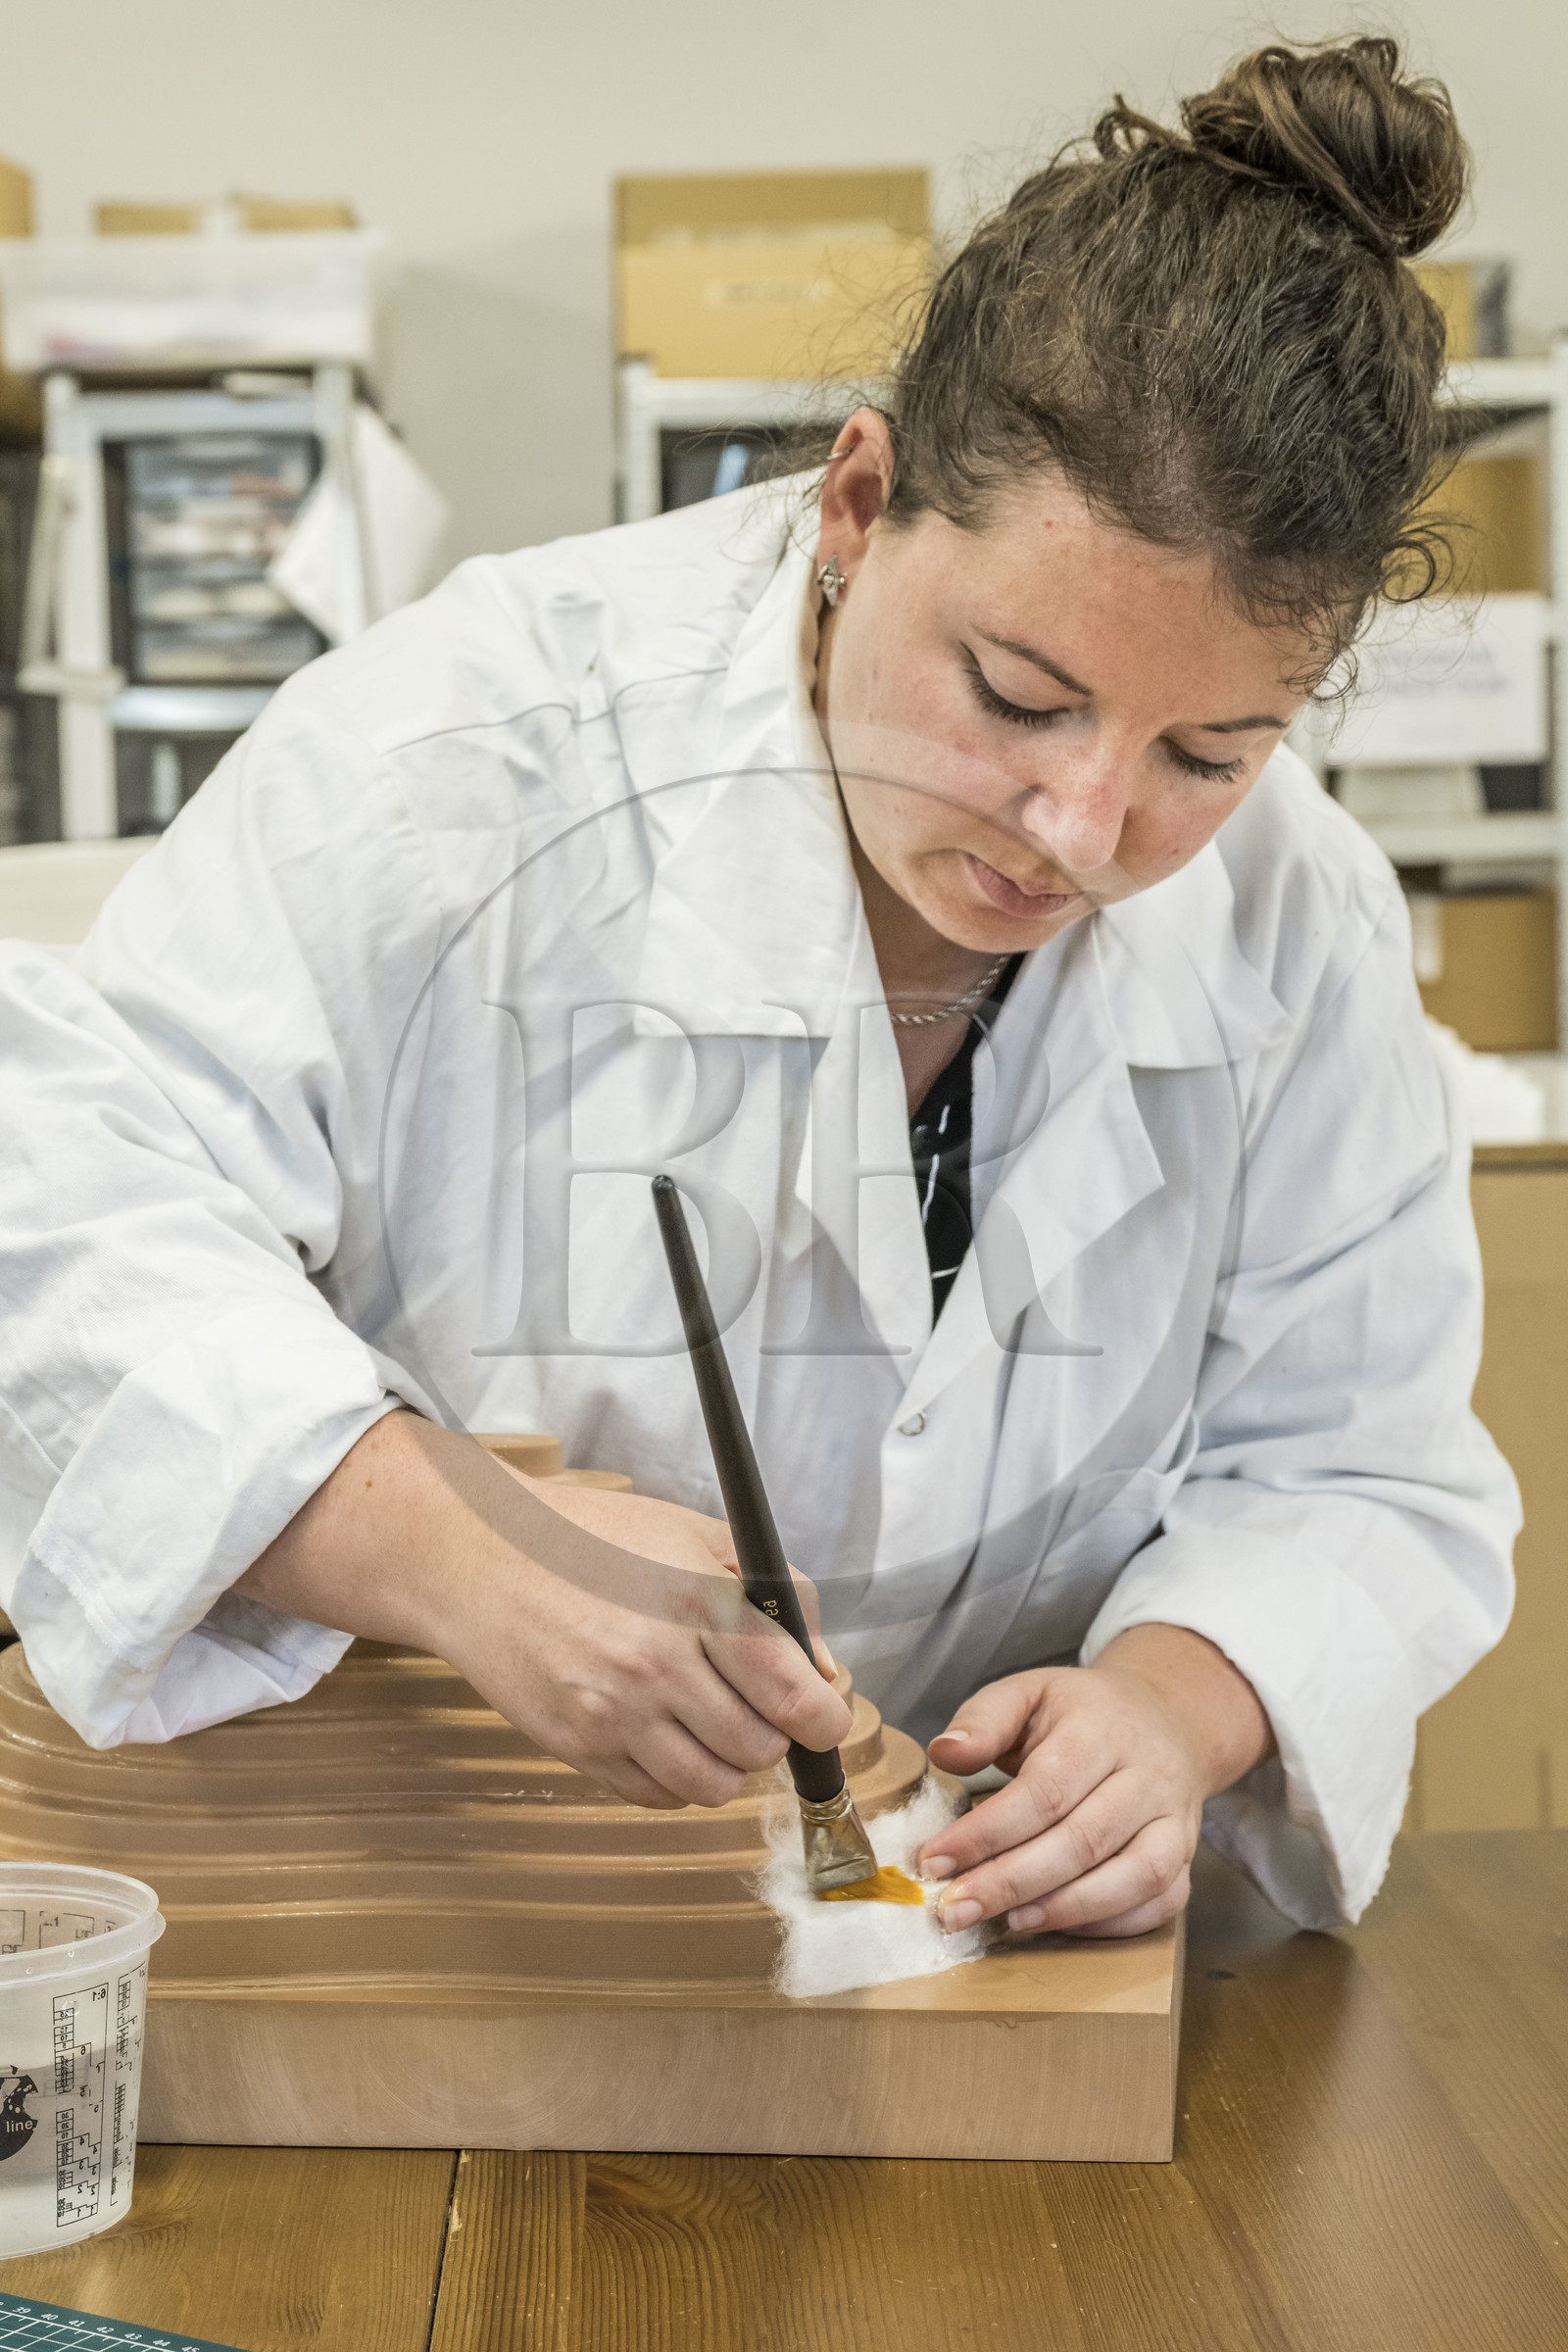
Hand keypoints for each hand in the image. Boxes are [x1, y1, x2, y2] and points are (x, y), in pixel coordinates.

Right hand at [238, 1413, 851, 1813]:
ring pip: (713, 1786)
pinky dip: (677, 1779)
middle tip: (760, 1707)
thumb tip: (824, 1669)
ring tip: (713, 1724)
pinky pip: (656, 1796)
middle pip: (759, 1747)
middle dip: (776, 1734)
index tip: (827, 1717)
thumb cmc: (590, 1539)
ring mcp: (613, 1713)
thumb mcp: (694, 1533)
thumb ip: (776, 1592)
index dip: (827, 1718)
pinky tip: (667, 1735)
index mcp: (697, 1601)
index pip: (793, 1694)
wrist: (479, 1558)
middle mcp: (657, 1664)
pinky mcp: (578, 1747)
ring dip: (729, 1764)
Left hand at [915, 1626, 1273, 1937]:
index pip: (1044, 1790)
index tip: (934, 1861)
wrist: (1167, 1716)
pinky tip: (1060, 1925)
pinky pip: (1162, 1901)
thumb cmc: (1082, 1713)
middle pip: (1082, 1840)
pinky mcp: (1186, 1855)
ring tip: (1008, 1922)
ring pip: (1132, 1876)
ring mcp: (1176, 1819)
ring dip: (1065, 1909)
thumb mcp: (1028, 1692)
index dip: (987, 1833)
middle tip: (954, 1908)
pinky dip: (1112, 1923)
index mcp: (1101, 1729)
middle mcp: (1149, 1775)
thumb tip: (945, 1754)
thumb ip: (983, 1719)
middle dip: (1011, 1882)